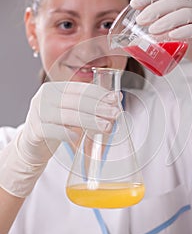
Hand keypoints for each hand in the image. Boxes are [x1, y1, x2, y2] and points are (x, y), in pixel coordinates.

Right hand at [0, 81, 118, 196]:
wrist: (32, 145)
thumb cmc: (55, 126)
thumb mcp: (70, 112)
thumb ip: (89, 105)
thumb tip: (117, 98)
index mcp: (54, 88)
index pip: (81, 89)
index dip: (100, 94)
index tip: (116, 100)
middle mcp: (45, 97)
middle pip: (77, 101)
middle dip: (99, 108)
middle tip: (116, 114)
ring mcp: (38, 113)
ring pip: (67, 115)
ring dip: (90, 121)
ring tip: (106, 127)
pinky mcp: (34, 130)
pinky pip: (52, 130)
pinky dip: (66, 133)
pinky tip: (77, 137)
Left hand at [130, 0, 191, 72]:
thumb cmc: (189, 44)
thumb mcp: (168, 37)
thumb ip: (153, 36)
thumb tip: (129, 44)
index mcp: (179, 6)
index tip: (134, 3)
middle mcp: (191, 7)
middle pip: (172, 3)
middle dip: (154, 10)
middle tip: (141, 20)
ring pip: (184, 14)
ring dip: (167, 21)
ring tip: (153, 30)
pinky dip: (184, 31)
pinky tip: (173, 35)